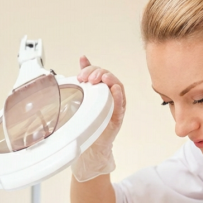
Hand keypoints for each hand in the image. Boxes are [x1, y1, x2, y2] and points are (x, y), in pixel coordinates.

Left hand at [72, 56, 125, 181]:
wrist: (91, 144)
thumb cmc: (91, 120)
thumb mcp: (85, 94)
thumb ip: (87, 76)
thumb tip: (83, 58)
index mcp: (104, 90)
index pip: (102, 73)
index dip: (92, 69)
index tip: (81, 74)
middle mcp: (111, 96)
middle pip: (110, 78)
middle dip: (99, 74)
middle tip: (88, 77)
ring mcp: (116, 106)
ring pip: (118, 88)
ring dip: (110, 81)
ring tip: (102, 79)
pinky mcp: (117, 117)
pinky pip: (121, 105)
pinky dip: (118, 96)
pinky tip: (113, 90)